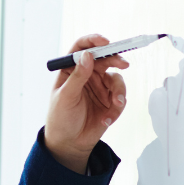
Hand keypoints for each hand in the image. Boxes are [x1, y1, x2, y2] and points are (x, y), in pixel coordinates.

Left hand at [44, 34, 129, 172]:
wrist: (70, 143)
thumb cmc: (60, 118)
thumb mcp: (66, 97)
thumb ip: (78, 76)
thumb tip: (88, 56)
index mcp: (71, 70)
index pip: (82, 48)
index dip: (94, 41)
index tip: (105, 41)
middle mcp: (87, 75)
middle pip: (105, 58)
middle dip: (115, 59)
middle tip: (123, 63)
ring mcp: (100, 87)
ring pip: (117, 78)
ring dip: (119, 90)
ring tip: (116, 103)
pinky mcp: (110, 101)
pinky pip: (121, 96)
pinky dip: (118, 106)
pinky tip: (106, 119)